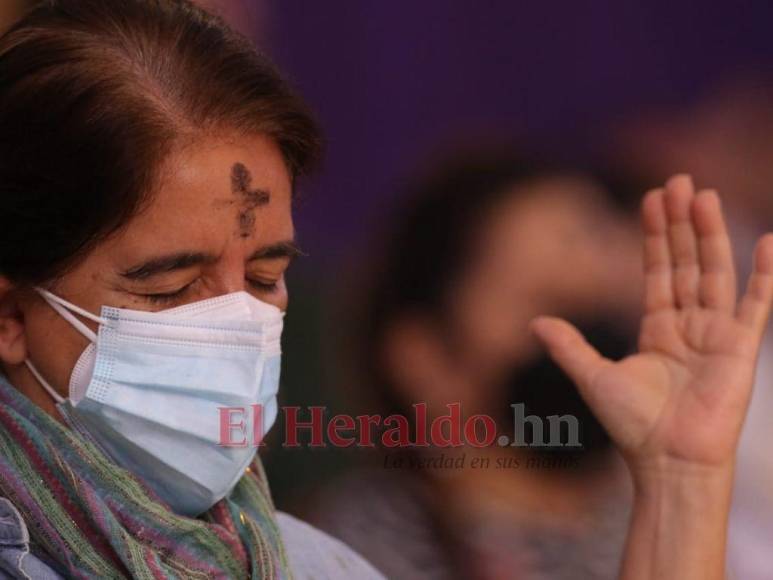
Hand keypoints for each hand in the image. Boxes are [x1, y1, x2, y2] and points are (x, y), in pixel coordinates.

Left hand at [532, 175, 772, 478]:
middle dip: (682, 222)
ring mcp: (716, 335)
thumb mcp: (594, 377)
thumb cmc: (632, 426)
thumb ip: (569, 346)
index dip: (655, 235)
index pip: (657, 269)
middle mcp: (689, 326)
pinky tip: (767, 242)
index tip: (651, 198)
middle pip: (687, 262)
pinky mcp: (741, 350)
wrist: (667, 462)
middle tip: (679, 180)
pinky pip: (757, 306)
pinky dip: (764, 276)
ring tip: (703, 195)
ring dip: (710, 234)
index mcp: (657, 328)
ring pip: (714, 272)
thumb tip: (535, 322)